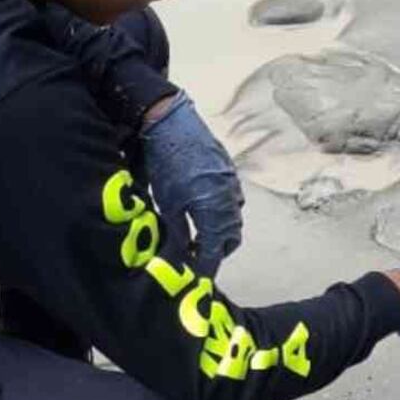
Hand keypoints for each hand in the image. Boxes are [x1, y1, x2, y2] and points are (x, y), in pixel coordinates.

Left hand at [141, 91, 243, 277]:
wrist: (172, 122)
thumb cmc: (166, 163)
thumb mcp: (168, 203)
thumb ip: (179, 232)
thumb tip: (182, 254)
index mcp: (214, 212)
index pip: (214, 251)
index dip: (207, 266)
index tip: (199, 277)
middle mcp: (230, 200)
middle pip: (230, 238)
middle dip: (216, 251)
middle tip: (198, 256)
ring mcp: (232, 184)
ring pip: (233, 218)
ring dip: (220, 230)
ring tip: (199, 232)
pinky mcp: (229, 171)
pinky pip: (232, 199)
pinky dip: (222, 211)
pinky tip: (204, 207)